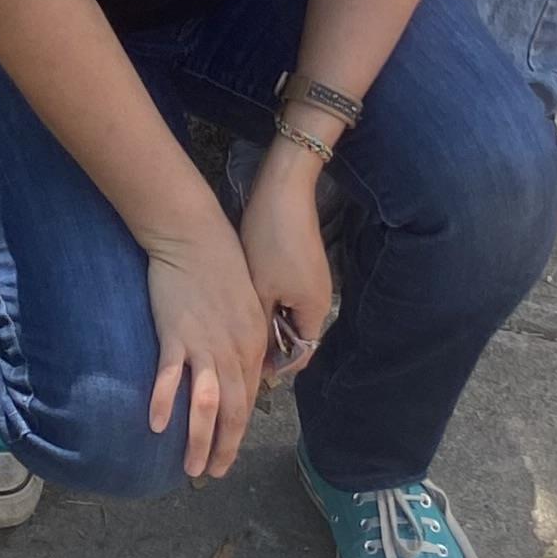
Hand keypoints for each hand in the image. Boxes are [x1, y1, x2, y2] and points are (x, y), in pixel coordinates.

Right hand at [144, 220, 271, 482]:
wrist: (195, 235)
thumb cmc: (220, 267)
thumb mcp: (246, 306)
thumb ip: (244, 342)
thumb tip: (240, 371)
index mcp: (253, 344)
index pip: (249, 398)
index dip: (239, 431)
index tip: (228, 453)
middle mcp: (234, 350)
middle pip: (234, 411)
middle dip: (224, 448)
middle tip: (213, 474)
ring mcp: (205, 344)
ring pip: (207, 403)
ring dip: (200, 439)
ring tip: (192, 467)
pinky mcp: (175, 334)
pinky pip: (171, 375)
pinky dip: (165, 402)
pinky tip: (157, 425)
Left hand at [239, 149, 335, 379]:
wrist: (284, 192)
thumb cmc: (270, 241)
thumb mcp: (261, 290)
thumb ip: (263, 326)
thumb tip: (257, 354)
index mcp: (314, 310)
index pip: (300, 354)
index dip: (275, 365)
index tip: (246, 365)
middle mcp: (319, 298)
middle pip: (296, 334)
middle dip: (269, 342)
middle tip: (237, 345)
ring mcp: (313, 279)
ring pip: (289, 313)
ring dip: (268, 319)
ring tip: (238, 321)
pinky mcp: (303, 263)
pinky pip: (288, 293)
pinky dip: (270, 299)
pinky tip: (246, 294)